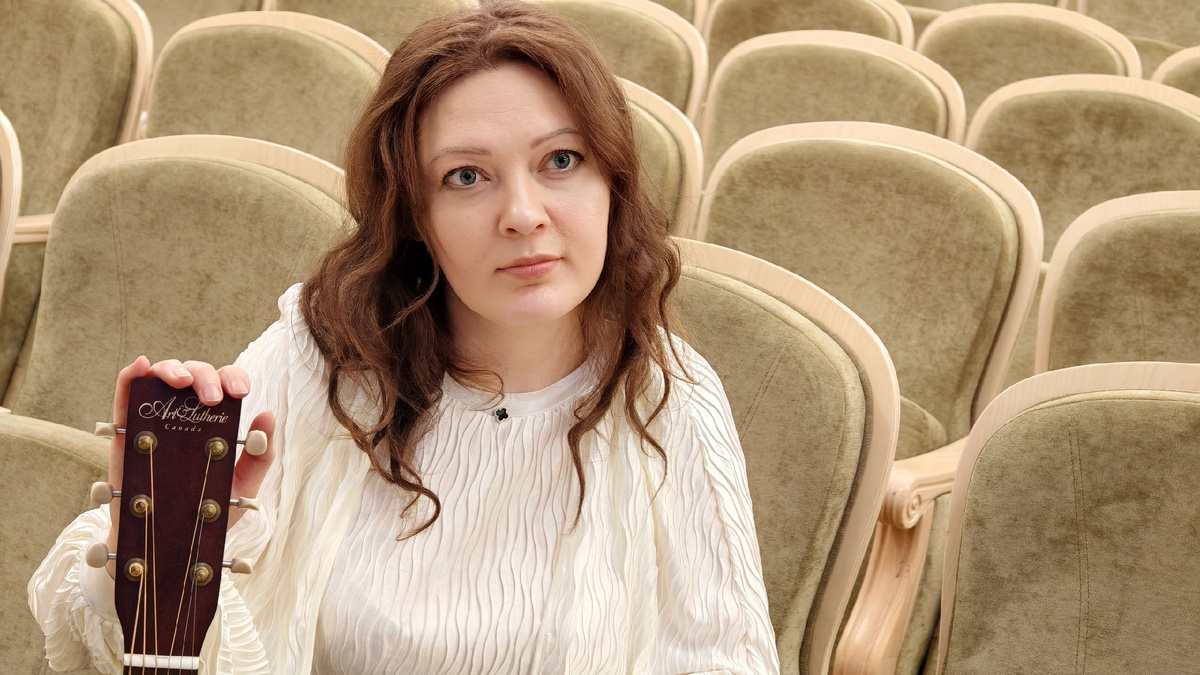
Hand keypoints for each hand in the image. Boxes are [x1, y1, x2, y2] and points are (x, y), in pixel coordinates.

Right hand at [103, 357, 275, 577]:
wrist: (169, 546)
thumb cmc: (206, 512)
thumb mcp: (241, 487)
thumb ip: (259, 457)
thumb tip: (267, 416)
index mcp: (215, 422)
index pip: (224, 385)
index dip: (232, 378)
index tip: (240, 393)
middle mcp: (187, 416)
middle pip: (194, 375)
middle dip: (205, 376)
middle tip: (213, 398)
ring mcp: (156, 422)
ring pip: (161, 378)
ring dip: (171, 369)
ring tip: (182, 384)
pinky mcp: (127, 436)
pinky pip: (125, 398)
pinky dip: (131, 376)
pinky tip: (141, 365)